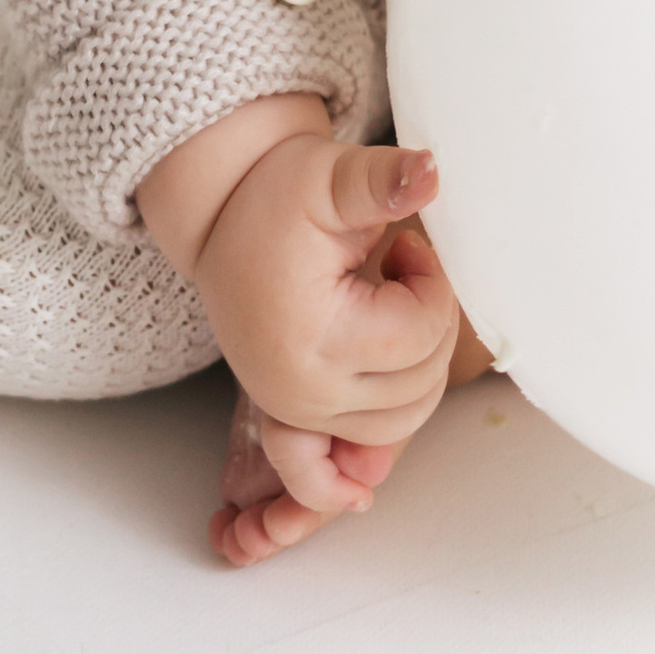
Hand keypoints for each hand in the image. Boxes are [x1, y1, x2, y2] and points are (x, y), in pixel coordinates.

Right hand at [138, 96, 466, 562]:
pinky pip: (340, 464)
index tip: (408, 247)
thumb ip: (382, 179)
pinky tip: (365, 482)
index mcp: (314, 335)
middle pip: (418, 384)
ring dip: (417, 367)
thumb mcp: (329, 176)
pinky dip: (364, 462)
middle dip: (430, 323)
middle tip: (400, 272)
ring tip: (387, 307)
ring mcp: (296, 410)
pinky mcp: (294, 417)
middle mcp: (301, 389)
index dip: (433, 286)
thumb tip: (433, 171)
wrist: (221, 221)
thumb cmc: (277, 196)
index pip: (419, 335)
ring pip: (402, 421)